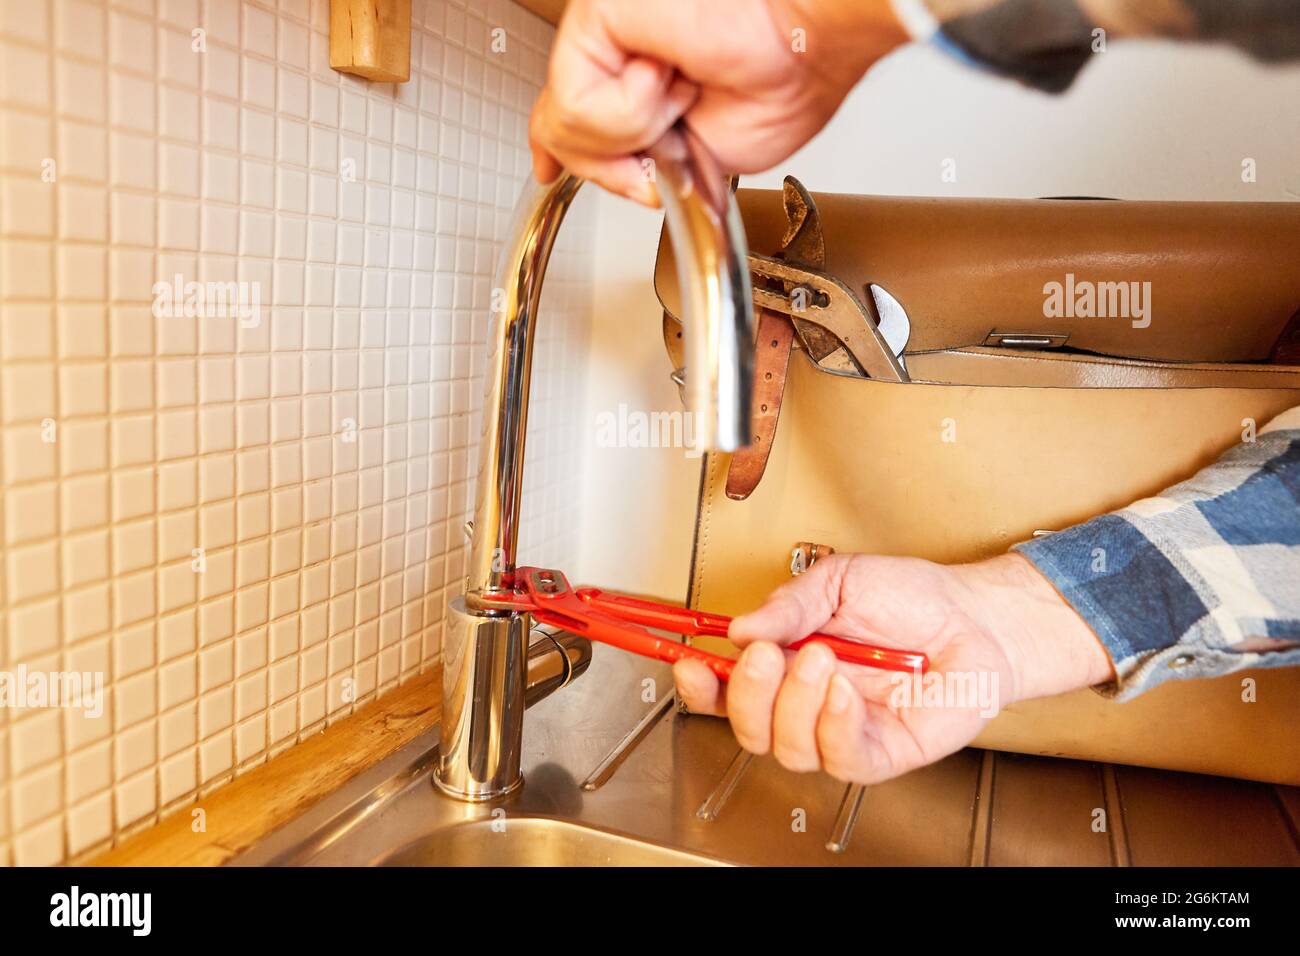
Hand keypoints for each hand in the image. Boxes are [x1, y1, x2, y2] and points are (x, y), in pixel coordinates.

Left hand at [528, 0, 909, 203]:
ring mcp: (606, 31)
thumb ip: (635, 160)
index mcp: (642, 73)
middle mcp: (619, 46)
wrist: (803, 52)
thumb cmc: (778, 87)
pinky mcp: (598, 16)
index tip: (546, 168)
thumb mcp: (692, 156)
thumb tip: (586, 168)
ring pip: (567, 124)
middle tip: (667, 138)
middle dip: (608, 163)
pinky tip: (669, 76)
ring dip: (636, 132)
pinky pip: (578, 106)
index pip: (575, 107)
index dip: (555, 144)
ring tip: (684, 89)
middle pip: (561, 125)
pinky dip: (633, 113)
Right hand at [673, 553, 1115, 783]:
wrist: (975, 615)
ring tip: (823, 658)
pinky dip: (835, 725)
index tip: (690, 663)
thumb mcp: (840, 579)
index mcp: (786, 662)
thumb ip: (789, 604)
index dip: (701, 686)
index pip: (727, 690)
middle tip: (770, 655)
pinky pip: (842, 759)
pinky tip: (846, 691)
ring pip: (789, 748)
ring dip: (796, 704)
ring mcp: (842, 731)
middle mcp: (807, 703)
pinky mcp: (882, 752)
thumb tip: (741, 628)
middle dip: (749, 695)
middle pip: (748, 729)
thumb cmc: (911, 597)